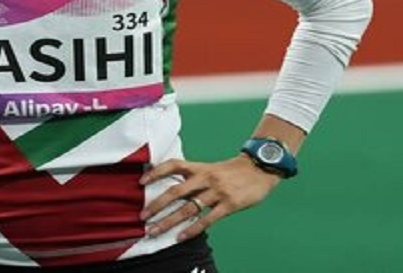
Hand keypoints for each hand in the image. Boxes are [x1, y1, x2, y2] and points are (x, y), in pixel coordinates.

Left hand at [139, 154, 280, 240]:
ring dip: (169, 221)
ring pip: (188, 208)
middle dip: (157, 205)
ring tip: (155, 231)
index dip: (156, 172)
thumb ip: (195, 177)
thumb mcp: (212, 168)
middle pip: (175, 191)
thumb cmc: (234, 171)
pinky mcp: (229, 204)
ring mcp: (217, 191)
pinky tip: (181, 237)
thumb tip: (174, 191)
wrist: (261, 168)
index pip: (173, 165)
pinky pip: (207, 219)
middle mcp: (205, 178)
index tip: (141, 182)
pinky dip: (193, 229)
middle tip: (142, 217)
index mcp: (200, 167)